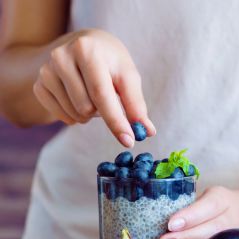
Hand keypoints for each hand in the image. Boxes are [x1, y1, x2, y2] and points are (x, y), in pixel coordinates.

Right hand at [33, 29, 154, 146]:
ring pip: (75, 114)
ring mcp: (46, 71)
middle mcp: (61, 57)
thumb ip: (136, 104)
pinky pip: (62, 116)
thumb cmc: (110, 62)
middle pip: (87, 108)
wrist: (83, 45)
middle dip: (103, 112)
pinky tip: (78, 98)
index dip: (116, 121)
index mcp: (87, 50)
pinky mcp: (38, 84)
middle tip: (107, 97)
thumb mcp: (127, 75)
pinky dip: (76, 115)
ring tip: (93, 94)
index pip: (102, 94)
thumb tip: (147, 131)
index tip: (129, 141)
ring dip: (90, 114)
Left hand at [158, 186, 238, 238]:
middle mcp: (233, 218)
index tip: (171, 224)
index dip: (190, 216)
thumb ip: (192, 208)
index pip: (208, 206)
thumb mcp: (212, 197)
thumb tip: (155, 222)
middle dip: (185, 238)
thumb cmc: (223, 205)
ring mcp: (237, 238)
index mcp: (223, 200)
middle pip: (210, 229)